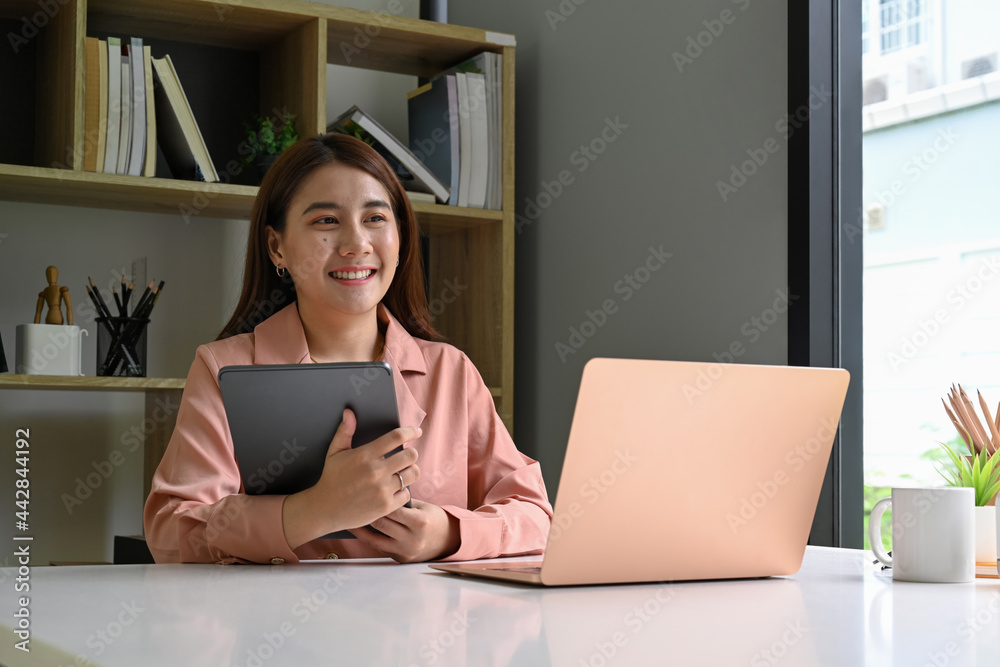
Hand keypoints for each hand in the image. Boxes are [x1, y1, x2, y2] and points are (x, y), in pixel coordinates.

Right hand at [282, 409, 420, 548]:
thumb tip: (349, 412)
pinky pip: (407, 494)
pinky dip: (404, 490)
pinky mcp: (385, 506)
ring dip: (411, 471)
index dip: (410, 432)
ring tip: (404, 471)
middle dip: (411, 453)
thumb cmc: (331, 478)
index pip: (396, 437)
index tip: (416, 432)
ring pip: (413, 474)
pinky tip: (396, 488)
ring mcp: (382, 490)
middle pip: (410, 455)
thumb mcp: (334, 452)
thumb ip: (344, 431)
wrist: (324, 509)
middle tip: (407, 455)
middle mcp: (376, 471)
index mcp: (365, 455)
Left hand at [351, 499, 460, 562]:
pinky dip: (369, 538)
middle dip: (366, 513)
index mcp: (419, 522)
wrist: (448, 541)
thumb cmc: (433, 518)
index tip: (364, 491)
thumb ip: (403, 503)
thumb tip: (380, 491)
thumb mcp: (422, 507)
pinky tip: (358, 530)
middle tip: (350, 502)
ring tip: (347, 518)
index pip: (393, 509)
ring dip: (361, 528)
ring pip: (375, 539)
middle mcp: (412, 539)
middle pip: (382, 524)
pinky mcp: (400, 559)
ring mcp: (405, 551)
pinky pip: (380, 548)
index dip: (378, 499)